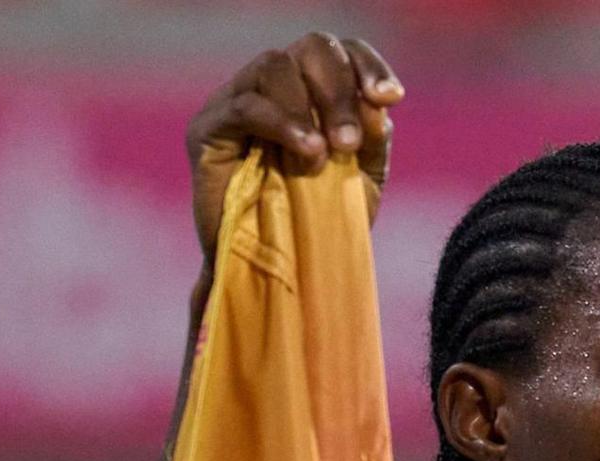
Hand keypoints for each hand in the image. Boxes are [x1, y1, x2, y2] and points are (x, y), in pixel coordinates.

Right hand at [184, 34, 401, 261]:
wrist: (282, 272)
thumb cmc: (322, 221)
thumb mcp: (362, 180)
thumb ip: (372, 140)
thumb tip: (378, 107)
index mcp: (315, 90)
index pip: (342, 51)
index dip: (368, 65)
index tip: (391, 98)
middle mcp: (276, 85)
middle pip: (312, 48)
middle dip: (339, 90)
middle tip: (349, 141)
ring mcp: (238, 100)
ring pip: (276, 65)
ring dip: (308, 106)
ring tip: (324, 155)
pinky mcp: (208, 127)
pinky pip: (245, 105)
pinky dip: (281, 122)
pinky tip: (306, 151)